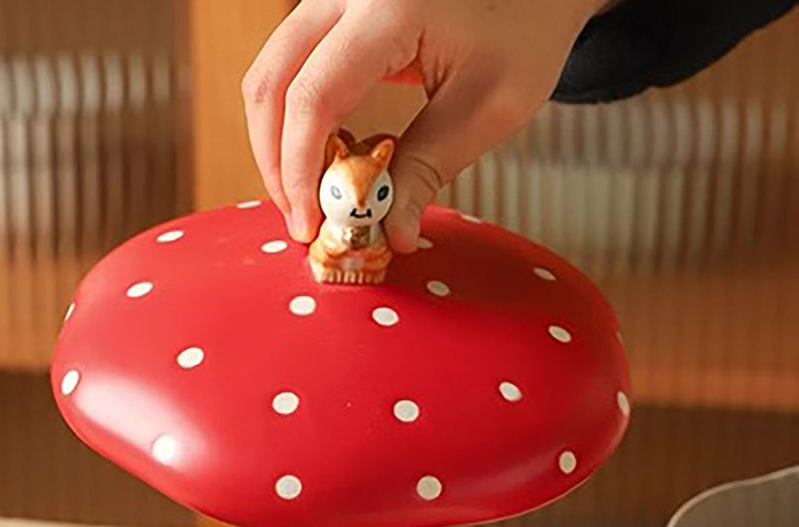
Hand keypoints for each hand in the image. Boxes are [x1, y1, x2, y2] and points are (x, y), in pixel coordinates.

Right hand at [242, 0, 604, 249]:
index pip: (312, 97)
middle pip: (271, 83)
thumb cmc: (526, 24)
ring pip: (272, 75)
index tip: (312, 223)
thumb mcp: (488, 106)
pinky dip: (297, 122)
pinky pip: (294, 68)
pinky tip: (326, 162)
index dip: (299, 170)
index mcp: (388, 7)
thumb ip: (429, 169)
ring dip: (280, 144)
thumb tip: (393, 232)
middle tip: (303, 220)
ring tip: (314, 198)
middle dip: (277, 163)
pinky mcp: (337, 12)